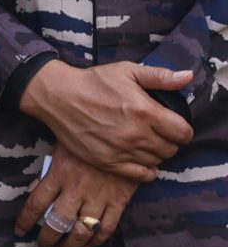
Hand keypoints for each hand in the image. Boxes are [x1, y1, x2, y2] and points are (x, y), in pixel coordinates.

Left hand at [14, 152, 138, 246]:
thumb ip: (46, 171)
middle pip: (58, 222)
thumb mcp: (59, 149)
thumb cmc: (86, 142)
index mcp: (58, 174)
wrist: (123, 137)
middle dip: (48, 239)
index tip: (21, 231)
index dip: (26, 221)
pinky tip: (88, 245)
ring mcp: (99, 198)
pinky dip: (96, 241)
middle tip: (43, 245)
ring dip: (71, 245)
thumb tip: (32, 190)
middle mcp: (76, 189)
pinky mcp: (118, 202)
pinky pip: (107, 229)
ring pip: (82, 231)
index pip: (36, 204)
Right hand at [20, 61, 193, 180]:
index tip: (174, 125)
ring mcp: (121, 150)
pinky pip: (140, 175)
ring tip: (146, 142)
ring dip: (156, 153)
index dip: (183, 130)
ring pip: (157, 161)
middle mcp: (136, 135)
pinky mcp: (107, 162)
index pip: (183, 133)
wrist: (57, 96)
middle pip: (171, 149)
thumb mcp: (127, 71)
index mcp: (145, 112)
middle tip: (158, 133)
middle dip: (169, 141)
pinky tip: (142, 160)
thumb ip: (160, 76)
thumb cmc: (93, 82)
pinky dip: (147, 171)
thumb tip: (188, 76)